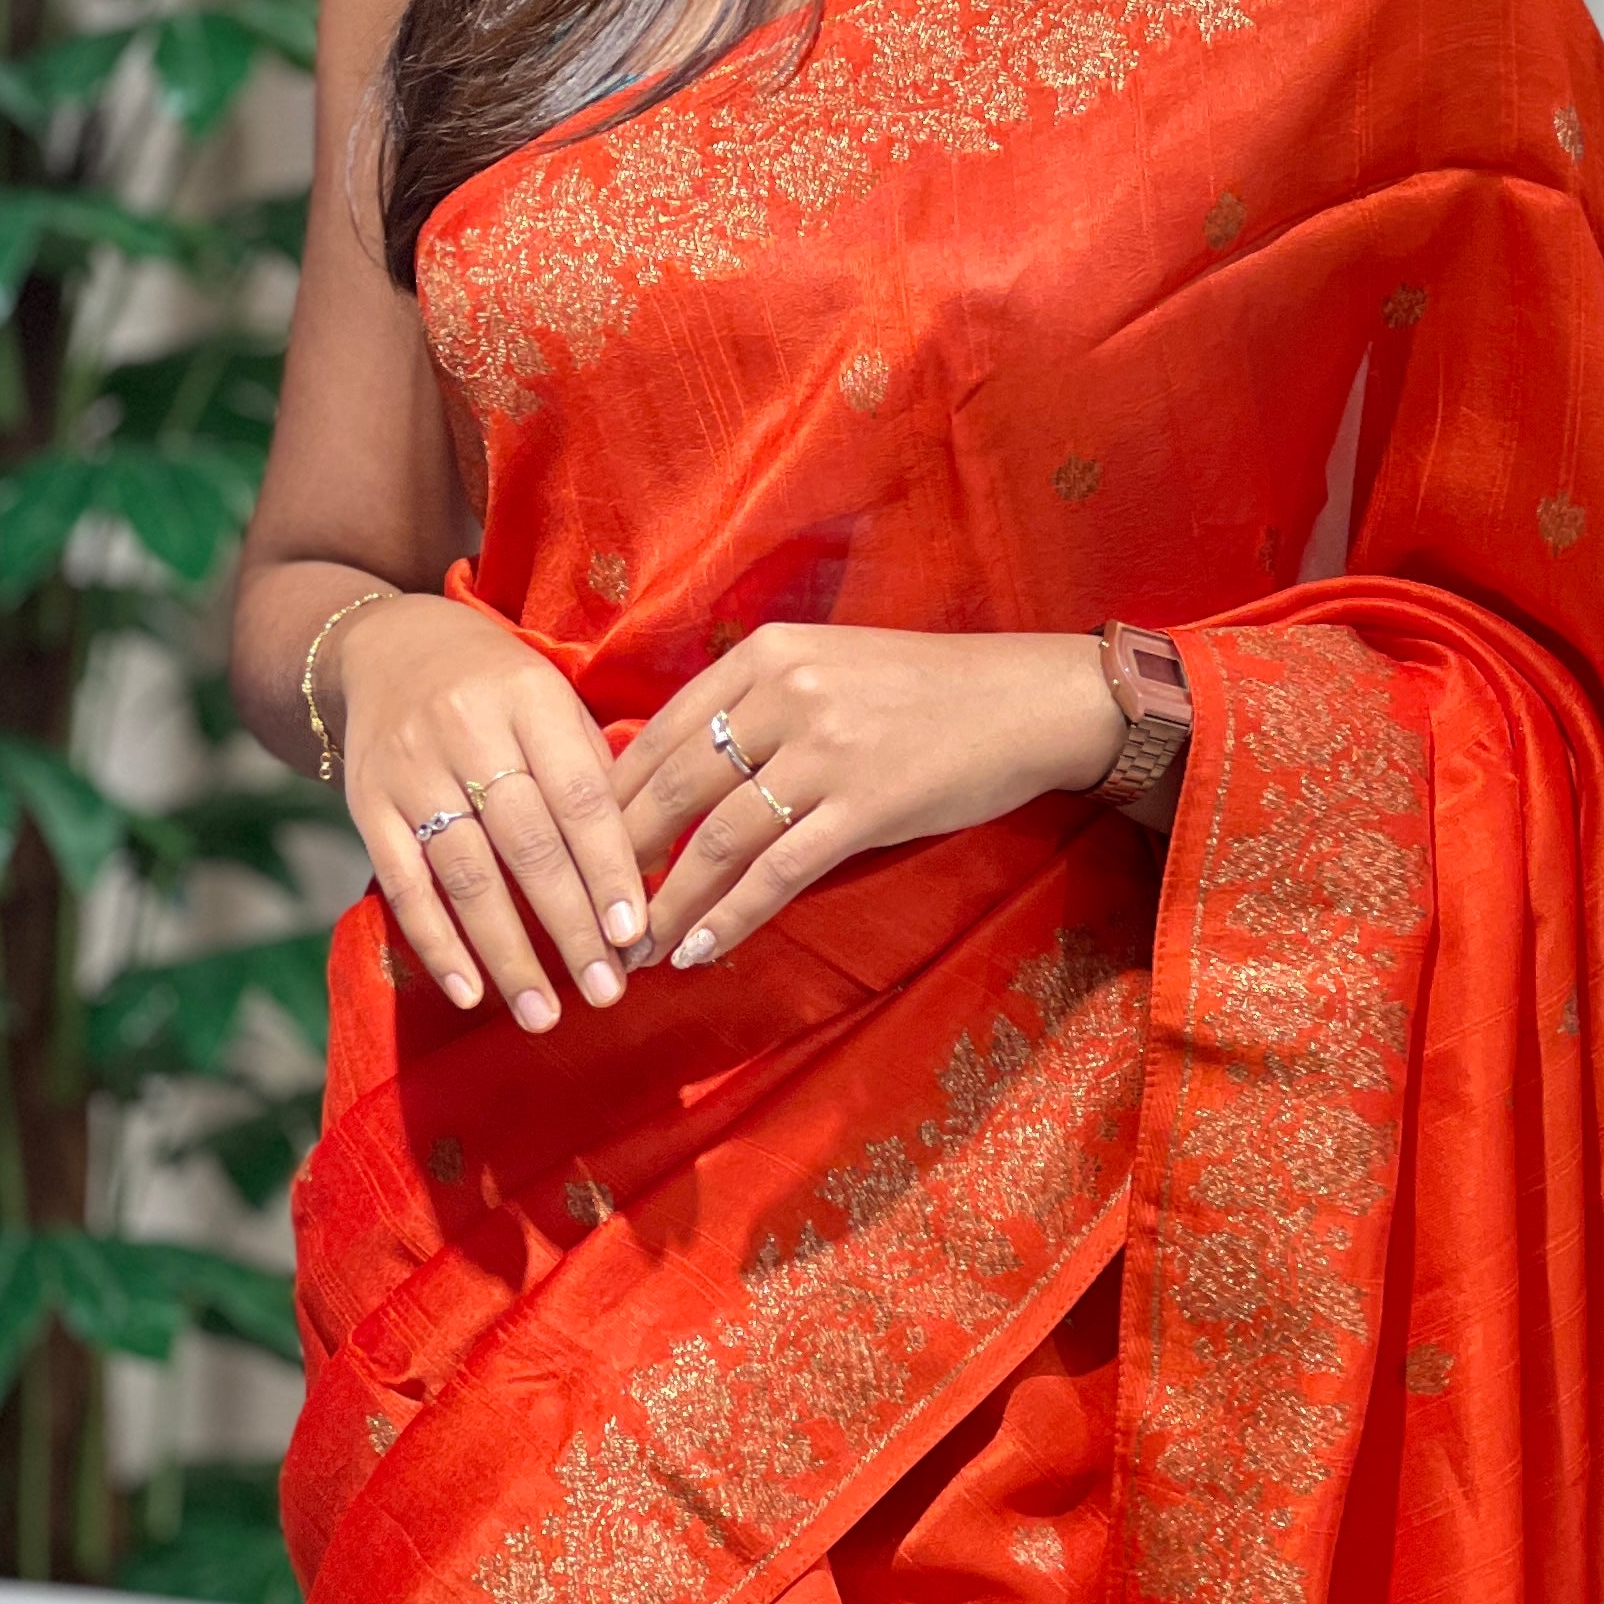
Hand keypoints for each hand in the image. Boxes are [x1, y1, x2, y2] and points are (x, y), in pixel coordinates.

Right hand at [332, 595, 650, 1027]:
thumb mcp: (554, 703)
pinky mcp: (366, 804)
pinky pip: (404, 884)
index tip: (636, 934)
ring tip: (545, 1015)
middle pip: (527, 843)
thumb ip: (596, 775)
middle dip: (570, 926)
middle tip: (607, 991)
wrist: (387, 647)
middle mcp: (467, 730)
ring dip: (508, 953)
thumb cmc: (499, 690)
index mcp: (531, 699)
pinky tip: (471, 992)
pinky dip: (437, 944)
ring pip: (466, 873)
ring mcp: (411, 769)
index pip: (579, 796)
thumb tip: (649, 875)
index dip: (608, 868)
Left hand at [613, 624, 1126, 970]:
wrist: (1026, 700)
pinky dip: (730, 915)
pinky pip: (777, 870)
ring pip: (718, 838)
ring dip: (668, 903)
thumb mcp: (827, 669)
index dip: (611, 799)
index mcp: (766, 654)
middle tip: (588, 914)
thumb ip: (754, 706)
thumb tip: (669, 771)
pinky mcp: (865, 803)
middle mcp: (786, 693)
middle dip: (622, 860)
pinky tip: (700, 949)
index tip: (577, 850)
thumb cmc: (924, 692)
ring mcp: (826, 748)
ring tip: (635, 949)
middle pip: (675, 786)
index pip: (661, 732)